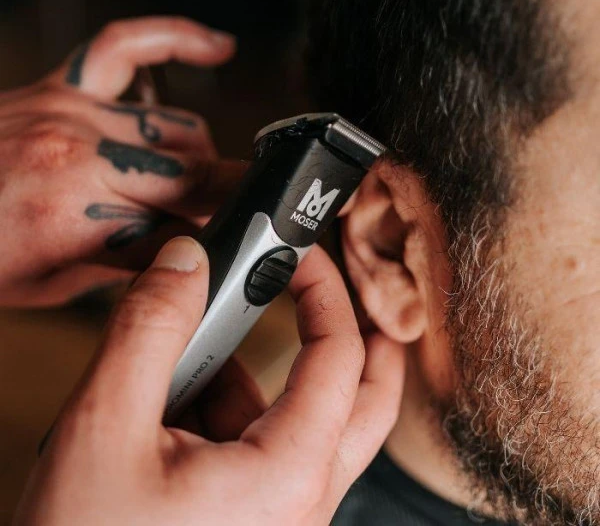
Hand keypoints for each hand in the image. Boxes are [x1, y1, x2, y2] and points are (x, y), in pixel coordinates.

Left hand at [0, 16, 244, 305]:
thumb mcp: (55, 286)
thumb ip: (129, 261)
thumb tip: (185, 247)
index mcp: (77, 217)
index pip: (184, 229)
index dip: (215, 241)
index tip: (230, 246)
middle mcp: (83, 155)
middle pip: (196, 176)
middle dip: (220, 203)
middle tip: (222, 220)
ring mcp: (73, 111)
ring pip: (182, 129)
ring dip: (201, 159)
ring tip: (194, 181)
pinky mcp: (61, 85)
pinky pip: (128, 45)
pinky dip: (178, 40)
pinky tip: (217, 45)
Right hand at [14, 237, 404, 525]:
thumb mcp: (105, 425)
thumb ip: (151, 327)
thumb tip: (187, 259)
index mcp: (288, 476)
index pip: (341, 356)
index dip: (325, 291)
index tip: (300, 255)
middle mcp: (300, 502)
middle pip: (364, 401)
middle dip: (359, 340)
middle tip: (342, 297)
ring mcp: (280, 514)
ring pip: (306, 423)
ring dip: (265, 374)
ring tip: (200, 351)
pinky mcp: (253, 518)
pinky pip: (264, 448)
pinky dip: (233, 409)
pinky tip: (180, 402)